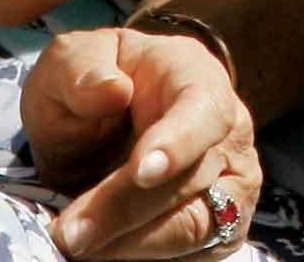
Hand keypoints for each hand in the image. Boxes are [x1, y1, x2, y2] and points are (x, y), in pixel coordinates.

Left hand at [22, 25, 260, 258]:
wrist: (107, 123)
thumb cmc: (93, 84)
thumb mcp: (71, 61)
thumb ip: (81, 68)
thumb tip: (110, 90)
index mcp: (196, 77)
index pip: (205, 111)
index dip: (178, 143)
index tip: (140, 171)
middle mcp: (229, 134)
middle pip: (191, 181)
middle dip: (125, 211)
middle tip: (70, 234)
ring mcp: (233, 185)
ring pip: (195, 229)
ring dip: (134, 246)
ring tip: (79, 247)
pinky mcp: (223, 230)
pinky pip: (191, 256)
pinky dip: (143, 259)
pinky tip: (103, 253)